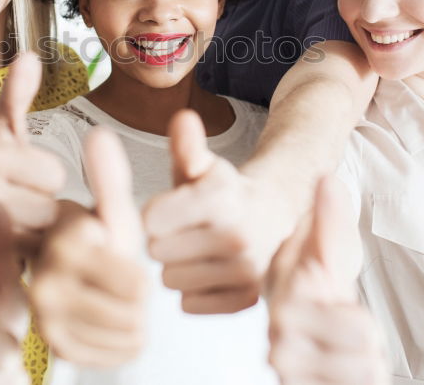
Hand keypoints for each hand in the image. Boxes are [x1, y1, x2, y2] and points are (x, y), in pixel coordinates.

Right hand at [0, 53, 66, 273]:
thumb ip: (18, 94)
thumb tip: (30, 57)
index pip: (54, 174)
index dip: (46, 176)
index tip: (26, 174)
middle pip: (48, 210)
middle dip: (43, 207)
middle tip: (22, 200)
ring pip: (37, 240)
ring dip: (35, 234)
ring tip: (16, 220)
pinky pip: (17, 264)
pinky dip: (18, 257)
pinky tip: (6, 242)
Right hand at [30, 127, 147, 366]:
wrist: (73, 276)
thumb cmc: (100, 238)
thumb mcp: (111, 209)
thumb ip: (108, 176)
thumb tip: (98, 132)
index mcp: (66, 242)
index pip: (135, 280)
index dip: (139, 270)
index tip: (115, 257)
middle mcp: (47, 281)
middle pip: (133, 308)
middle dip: (139, 297)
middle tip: (122, 281)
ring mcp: (47, 318)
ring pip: (126, 331)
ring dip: (134, 318)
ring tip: (116, 298)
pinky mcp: (54, 346)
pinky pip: (116, 353)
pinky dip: (124, 341)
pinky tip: (111, 320)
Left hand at [143, 109, 295, 313]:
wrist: (274, 218)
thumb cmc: (226, 192)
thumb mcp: (205, 165)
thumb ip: (187, 146)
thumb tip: (182, 119)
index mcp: (221, 198)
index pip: (149, 220)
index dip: (154, 214)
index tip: (169, 209)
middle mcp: (237, 235)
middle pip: (157, 251)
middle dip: (164, 241)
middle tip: (185, 232)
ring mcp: (244, 271)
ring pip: (171, 280)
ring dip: (178, 268)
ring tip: (198, 252)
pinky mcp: (246, 300)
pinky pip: (189, 304)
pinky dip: (194, 292)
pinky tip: (209, 273)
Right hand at [267, 176, 385, 384]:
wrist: (295, 311)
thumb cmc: (314, 276)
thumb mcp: (327, 244)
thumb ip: (329, 216)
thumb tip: (327, 179)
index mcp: (289, 305)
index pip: (362, 331)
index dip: (363, 322)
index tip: (337, 306)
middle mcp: (280, 345)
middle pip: (367, 363)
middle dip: (366, 346)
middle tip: (342, 328)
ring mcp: (287, 374)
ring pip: (361, 381)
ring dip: (360, 367)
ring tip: (339, 348)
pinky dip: (351, 384)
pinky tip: (335, 370)